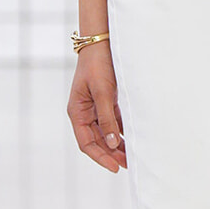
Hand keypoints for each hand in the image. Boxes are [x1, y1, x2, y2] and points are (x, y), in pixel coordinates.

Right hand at [67, 41, 126, 172]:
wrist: (102, 42)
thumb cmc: (98, 64)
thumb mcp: (103, 92)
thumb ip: (108, 118)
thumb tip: (113, 144)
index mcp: (77, 112)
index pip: (86, 143)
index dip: (100, 157)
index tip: (115, 167)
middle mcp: (84, 113)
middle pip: (96, 141)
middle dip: (111, 154)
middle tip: (128, 165)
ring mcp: (95, 108)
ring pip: (106, 133)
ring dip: (117, 145)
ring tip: (132, 156)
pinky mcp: (106, 101)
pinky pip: (113, 122)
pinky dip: (121, 131)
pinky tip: (132, 138)